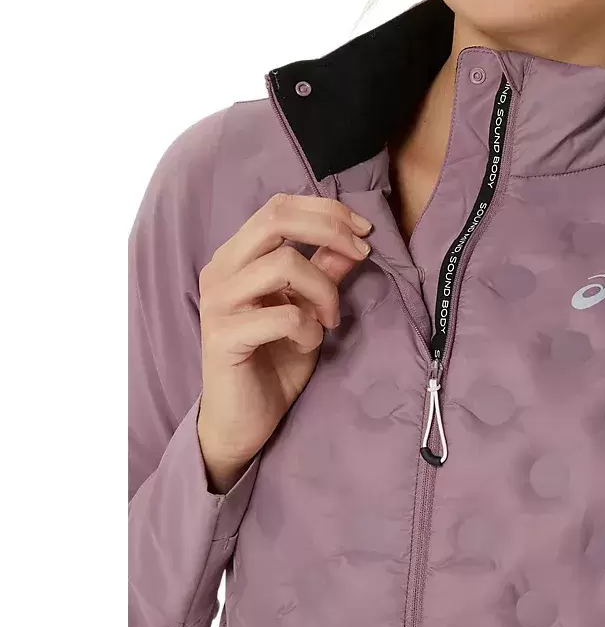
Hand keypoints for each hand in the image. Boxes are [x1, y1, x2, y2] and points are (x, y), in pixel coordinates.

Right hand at [195, 193, 372, 491]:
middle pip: (276, 217)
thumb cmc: (274, 361)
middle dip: (330, 229)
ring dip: (323, 290)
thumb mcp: (310, 309)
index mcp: (237, 255)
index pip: (279, 206)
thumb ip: (325, 272)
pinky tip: (309, 343)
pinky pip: (284, 315)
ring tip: (329, 320)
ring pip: (284, 264)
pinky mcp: (223, 336)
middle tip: (362, 253)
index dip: (327, 210)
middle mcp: (221, 270)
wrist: (244, 420)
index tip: (365, 231)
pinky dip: (310, 329)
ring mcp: (218, 301)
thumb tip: (354, 240)